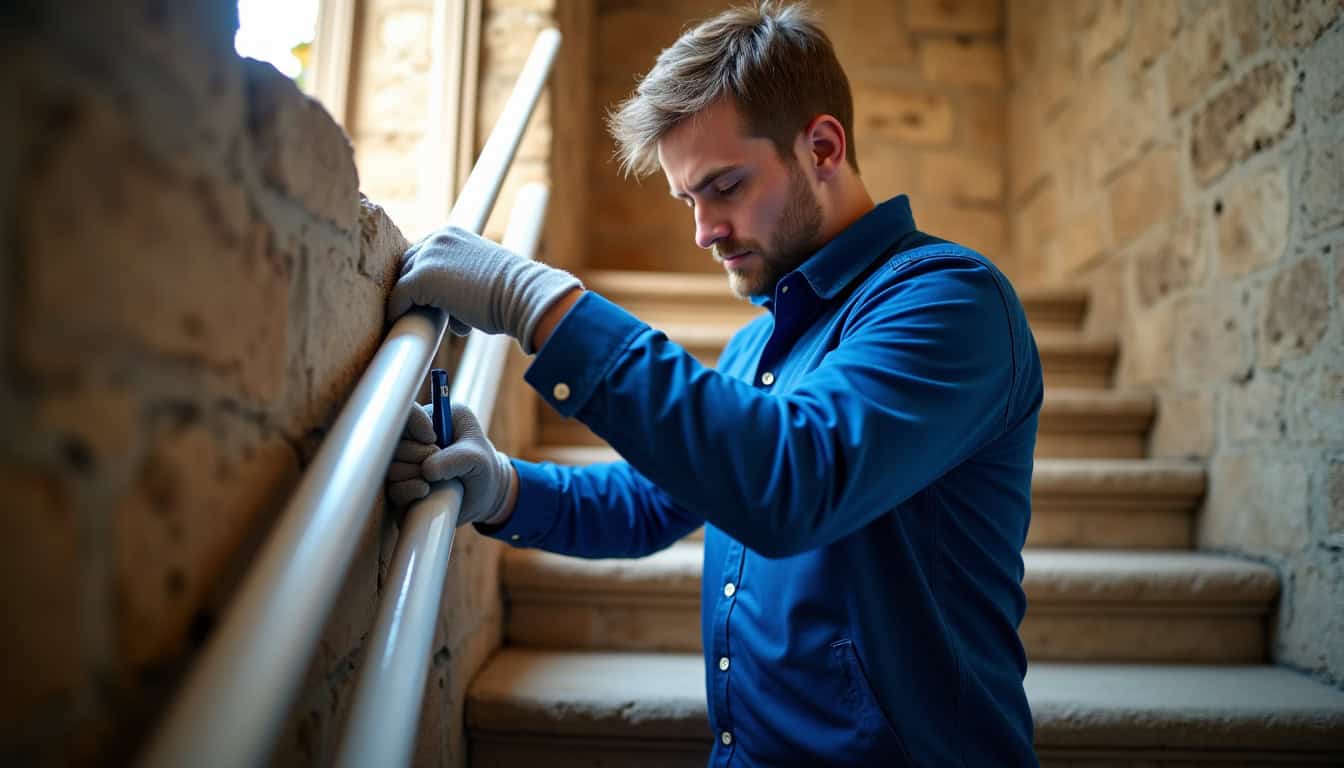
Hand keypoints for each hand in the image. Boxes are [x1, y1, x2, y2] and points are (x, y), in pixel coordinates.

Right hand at [385, 401, 515, 527]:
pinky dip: (407, 491)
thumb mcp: (479, 459)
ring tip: (437, 480)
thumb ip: (457, 459)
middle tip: (443, 464)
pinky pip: (392, 489)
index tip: (433, 439)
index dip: (415, 424)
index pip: (409, 411)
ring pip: (392, 467)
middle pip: (396, 441)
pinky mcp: (400, 484)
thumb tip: (427, 471)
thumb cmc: (482, 470)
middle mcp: (413, 437)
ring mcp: (404, 461)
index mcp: (434, 418)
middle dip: (419, 456)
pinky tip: (425, 491)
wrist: (480, 497)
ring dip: (414, 476)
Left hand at [386, 226, 580, 353]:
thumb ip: (462, 283)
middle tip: (424, 312)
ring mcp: (429, 256)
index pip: (423, 254)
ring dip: (410, 301)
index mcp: (451, 234)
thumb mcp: (484, 277)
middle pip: (408, 265)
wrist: (523, 295)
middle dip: (415, 290)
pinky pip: (399, 297)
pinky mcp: (422, 278)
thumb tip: (451, 313)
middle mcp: (438, 239)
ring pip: (404, 281)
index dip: (422, 279)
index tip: (424, 299)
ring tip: (420, 320)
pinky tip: (403, 323)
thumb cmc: (511, 294)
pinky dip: (398, 311)